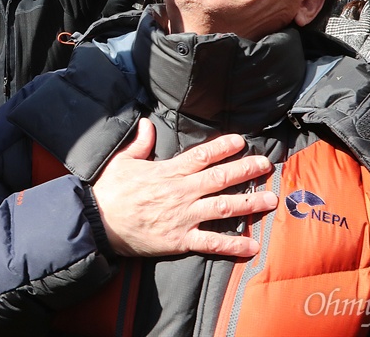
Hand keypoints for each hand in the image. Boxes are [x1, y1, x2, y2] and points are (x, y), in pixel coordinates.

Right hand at [91, 118, 276, 257]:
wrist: (98, 222)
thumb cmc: (109, 191)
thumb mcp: (122, 161)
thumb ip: (140, 143)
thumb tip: (147, 123)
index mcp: (169, 172)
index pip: (202, 156)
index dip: (224, 147)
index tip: (241, 141)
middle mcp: (182, 192)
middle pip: (221, 178)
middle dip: (246, 170)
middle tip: (266, 165)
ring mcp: (183, 216)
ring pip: (223, 207)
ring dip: (249, 203)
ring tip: (271, 200)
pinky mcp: (180, 239)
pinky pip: (211, 242)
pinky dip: (233, 244)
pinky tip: (252, 245)